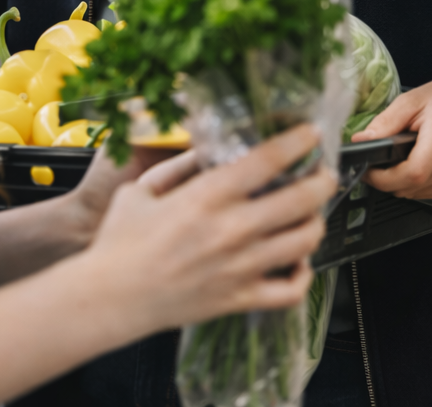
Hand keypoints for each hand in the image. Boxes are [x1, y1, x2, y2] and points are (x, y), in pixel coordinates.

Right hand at [83, 124, 335, 333]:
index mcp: (206, 197)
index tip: (310, 133)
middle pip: (301, 199)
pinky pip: (291, 291)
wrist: (109, 298)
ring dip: (315, 223)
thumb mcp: (142, 189)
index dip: (298, 142)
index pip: (268, 160)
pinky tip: (297, 261)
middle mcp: (231, 230)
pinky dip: (303, 275)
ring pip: (304, 242)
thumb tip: (207, 150)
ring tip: (311, 214)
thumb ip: (178, 167)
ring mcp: (240, 267)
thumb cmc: (119, 242)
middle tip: (322, 173)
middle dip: (322, 181)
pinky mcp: (239, 298)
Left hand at [352, 77, 431, 198]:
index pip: (411, 174)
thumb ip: (385, 123)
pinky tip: (419, 162)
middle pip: (411, 188)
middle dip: (387, 179)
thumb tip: (360, 141)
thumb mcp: (412, 100)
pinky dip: (417, 184)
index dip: (383, 178)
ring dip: (402, 182)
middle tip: (379, 162)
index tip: (367, 169)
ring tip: (402, 157)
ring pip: (417, 194)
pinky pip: (430, 194)